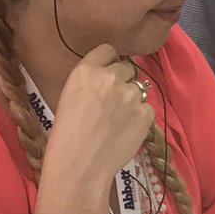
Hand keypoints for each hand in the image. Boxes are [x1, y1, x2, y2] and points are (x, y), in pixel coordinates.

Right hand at [43, 45, 154, 187]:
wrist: (80, 163)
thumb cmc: (66, 134)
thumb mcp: (70, 96)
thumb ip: (91, 82)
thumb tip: (110, 79)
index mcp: (86, 71)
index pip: (108, 50)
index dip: (110, 62)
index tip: (108, 73)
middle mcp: (111, 78)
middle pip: (127, 68)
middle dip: (122, 81)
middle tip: (113, 102)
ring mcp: (131, 96)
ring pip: (139, 89)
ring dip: (132, 100)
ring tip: (119, 120)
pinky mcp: (145, 114)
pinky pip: (148, 109)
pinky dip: (141, 117)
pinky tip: (127, 130)